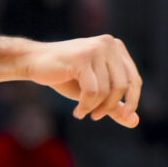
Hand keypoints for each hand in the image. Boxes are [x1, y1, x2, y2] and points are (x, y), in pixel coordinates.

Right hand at [24, 35, 141, 124]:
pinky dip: (86, 105)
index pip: (134, 79)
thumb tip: (134, 122)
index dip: (131, 102)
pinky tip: (77, 111)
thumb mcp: (94, 92)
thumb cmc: (65, 76)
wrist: (33, 61)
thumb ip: (114, 105)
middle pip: (122, 86)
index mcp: (116, 48)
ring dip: (94, 107)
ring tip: (82, 112)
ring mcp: (96, 49)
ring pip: (106, 90)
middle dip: (110, 107)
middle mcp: (109, 44)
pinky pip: (92, 90)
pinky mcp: (82, 58)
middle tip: (96, 117)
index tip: (121, 117)